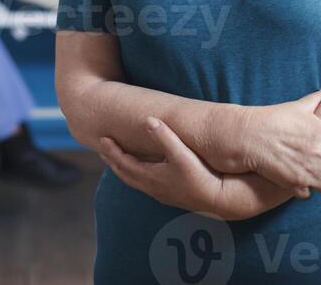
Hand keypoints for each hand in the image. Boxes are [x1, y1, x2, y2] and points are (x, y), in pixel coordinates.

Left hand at [99, 117, 224, 214]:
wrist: (218, 200)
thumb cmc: (200, 176)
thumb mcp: (181, 154)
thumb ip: (165, 137)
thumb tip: (148, 120)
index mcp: (150, 177)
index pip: (123, 163)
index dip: (112, 151)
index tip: (102, 139)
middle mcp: (152, 188)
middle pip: (125, 174)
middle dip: (113, 160)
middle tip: (103, 149)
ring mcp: (160, 193)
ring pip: (135, 181)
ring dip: (124, 169)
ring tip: (119, 159)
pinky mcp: (170, 195)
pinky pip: (145, 184)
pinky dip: (136, 175)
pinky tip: (144, 171)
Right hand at [238, 86, 320, 195]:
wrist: (250, 136)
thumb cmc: (273, 119)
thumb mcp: (297, 106)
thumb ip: (316, 99)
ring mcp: (310, 171)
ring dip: (320, 181)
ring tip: (310, 173)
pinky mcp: (297, 183)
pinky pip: (308, 193)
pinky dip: (303, 188)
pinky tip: (296, 178)